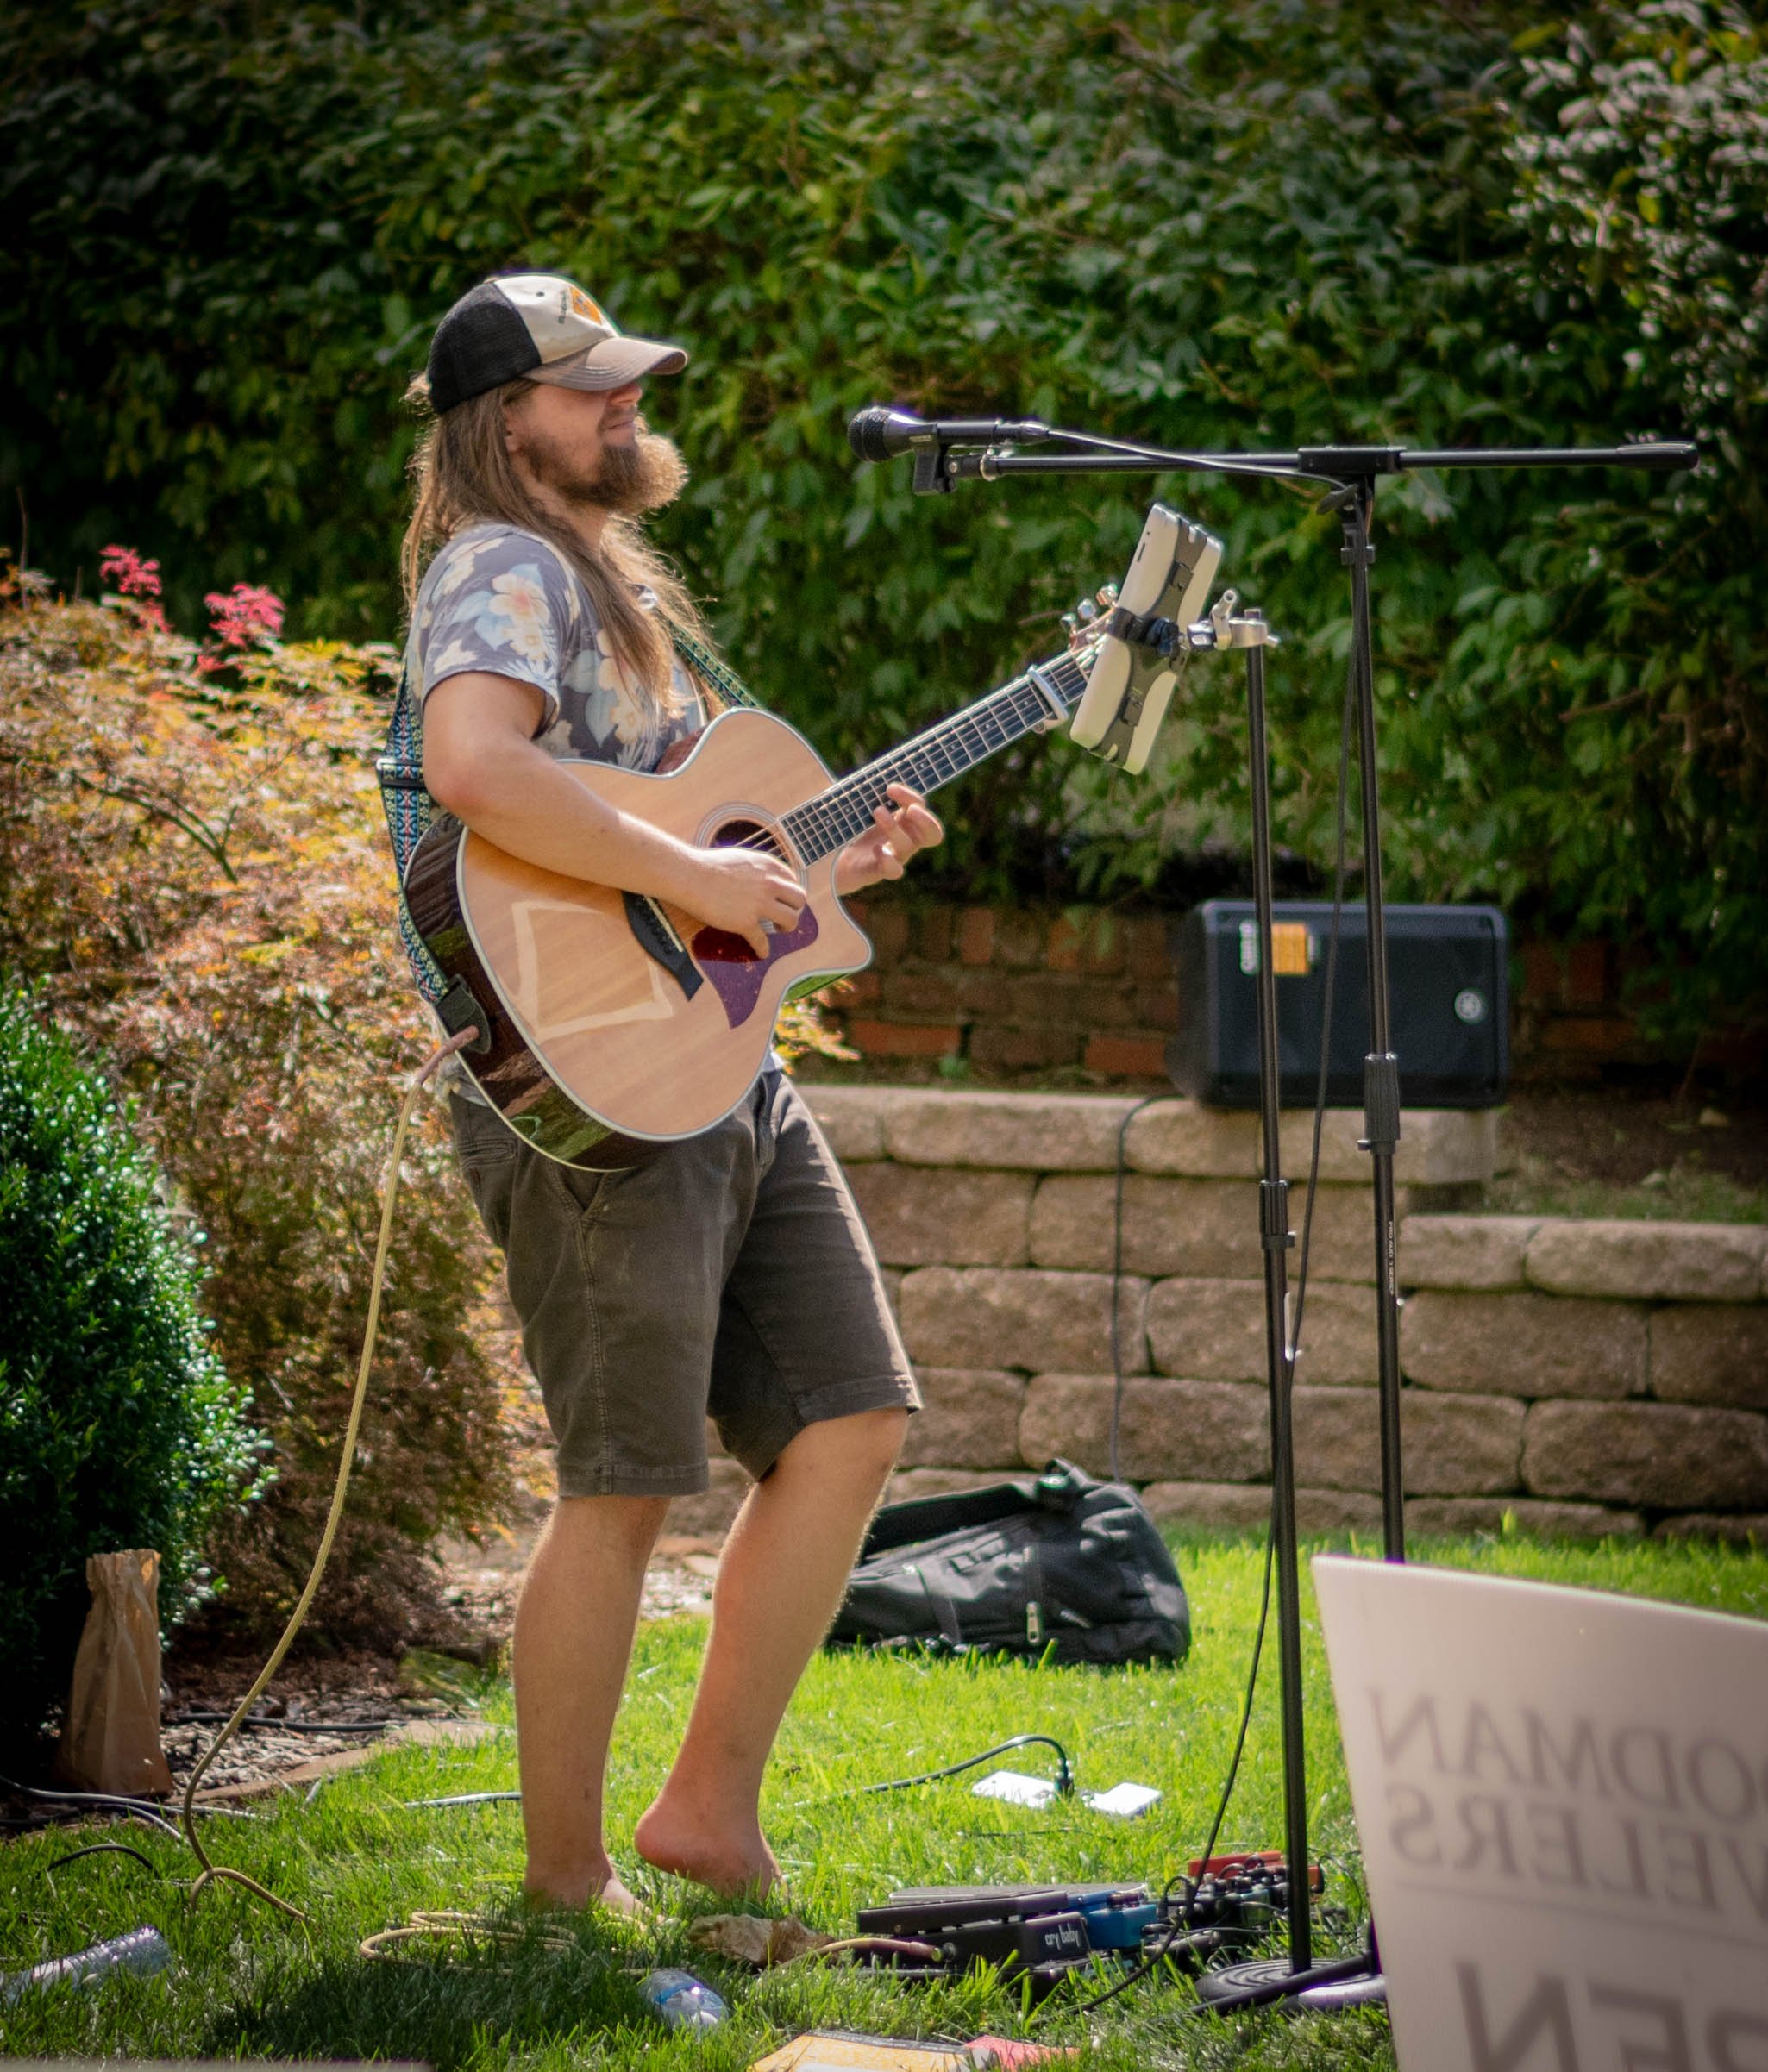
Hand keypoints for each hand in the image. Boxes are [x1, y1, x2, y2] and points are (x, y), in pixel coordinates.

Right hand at [676, 844, 805, 956]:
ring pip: (791, 920)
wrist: (689, 876)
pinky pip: (762, 941)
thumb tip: (763, 878)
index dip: (789, 893)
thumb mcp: (741, 858)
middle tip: (783, 915)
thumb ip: (758, 868)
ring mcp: (759, 904)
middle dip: (795, 909)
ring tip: (778, 929)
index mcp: (768, 866)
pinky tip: (762, 952)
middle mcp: (769, 884)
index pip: (793, 880)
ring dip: (787, 927)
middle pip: (799, 899)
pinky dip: (763, 949)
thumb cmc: (709, 865)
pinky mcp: (745, 922)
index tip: (784, 900)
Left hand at [834, 783, 943, 895]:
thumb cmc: (845, 828)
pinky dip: (888, 860)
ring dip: (895, 827)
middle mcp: (904, 839)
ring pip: (909, 846)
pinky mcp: (878, 871)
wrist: (829, 861)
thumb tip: (829, 757)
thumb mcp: (852, 805)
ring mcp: (894, 856)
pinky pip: (894, 871)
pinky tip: (876, 849)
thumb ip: (855, 789)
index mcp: (901, 820)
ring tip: (876, 812)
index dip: (910, 796)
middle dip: (926, 819)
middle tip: (910, 810)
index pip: (919, 806)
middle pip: (933, 833)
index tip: (889, 788)